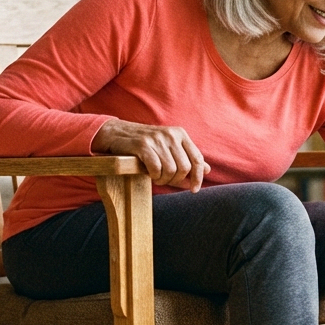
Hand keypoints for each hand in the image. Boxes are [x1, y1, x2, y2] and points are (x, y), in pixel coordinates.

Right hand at [92, 119, 210, 191]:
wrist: (117, 134)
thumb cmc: (145, 146)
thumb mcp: (168, 149)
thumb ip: (187, 159)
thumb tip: (208, 170)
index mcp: (180, 134)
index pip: (197, 159)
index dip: (198, 177)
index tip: (194, 190)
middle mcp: (171, 134)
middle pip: (184, 168)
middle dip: (175, 180)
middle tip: (164, 180)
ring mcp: (157, 138)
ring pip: (171, 170)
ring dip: (163, 179)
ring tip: (155, 177)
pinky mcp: (143, 145)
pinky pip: (156, 168)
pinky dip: (154, 176)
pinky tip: (150, 174)